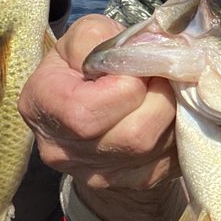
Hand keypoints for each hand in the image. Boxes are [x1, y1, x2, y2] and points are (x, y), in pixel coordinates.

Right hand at [18, 14, 182, 220]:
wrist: (91, 104)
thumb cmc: (85, 62)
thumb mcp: (84, 36)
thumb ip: (103, 39)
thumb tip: (142, 51)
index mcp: (42, 107)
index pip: (87, 112)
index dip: (126, 85)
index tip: (135, 65)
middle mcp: (63, 151)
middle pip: (133, 135)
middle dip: (160, 96)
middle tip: (163, 74)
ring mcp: (98, 175)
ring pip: (157, 148)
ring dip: (174, 113)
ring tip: (168, 89)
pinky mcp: (133, 184)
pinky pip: (171, 161)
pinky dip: (178, 132)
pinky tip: (170, 112)